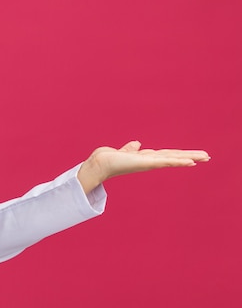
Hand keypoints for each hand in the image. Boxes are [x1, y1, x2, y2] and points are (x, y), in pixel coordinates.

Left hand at [77, 141, 209, 193]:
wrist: (101, 163)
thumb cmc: (110, 159)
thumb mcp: (124, 152)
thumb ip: (131, 149)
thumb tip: (137, 143)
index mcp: (146, 158)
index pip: (167, 155)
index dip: (180, 155)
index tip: (193, 156)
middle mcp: (150, 161)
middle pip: (174, 157)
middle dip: (190, 156)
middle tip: (207, 156)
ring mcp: (150, 162)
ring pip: (173, 159)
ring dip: (189, 158)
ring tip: (205, 157)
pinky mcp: (147, 163)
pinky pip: (166, 162)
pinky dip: (178, 161)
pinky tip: (190, 162)